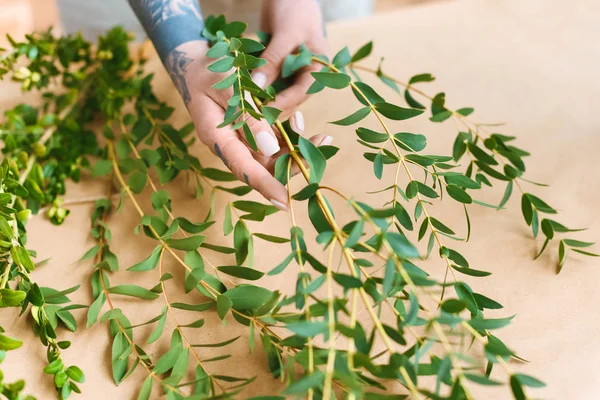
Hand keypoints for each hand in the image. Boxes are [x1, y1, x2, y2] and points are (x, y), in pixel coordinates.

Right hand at [176, 41, 332, 210]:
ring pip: (273, 157)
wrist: (196, 64)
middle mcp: (231, 145)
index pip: (244, 169)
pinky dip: (290, 136)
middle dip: (293, 164)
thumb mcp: (229, 86)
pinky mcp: (252, 131)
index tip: (285, 201)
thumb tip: (270, 149)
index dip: (265, 185)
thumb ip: (247, 116)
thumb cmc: (210, 70)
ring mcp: (242, 140)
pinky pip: (274, 142)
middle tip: (321, 146)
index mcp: (218, 138)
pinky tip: (301, 122)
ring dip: (297, 151)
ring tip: (324, 138)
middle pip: (264, 168)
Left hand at [253, 0, 329, 117]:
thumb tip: (258, 86)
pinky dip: (257, 86)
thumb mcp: (286, 35)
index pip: (301, 94)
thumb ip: (273, 60)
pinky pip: (268, 82)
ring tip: (244, 104)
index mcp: (318, 70)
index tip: (262, 112)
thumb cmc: (295, 11)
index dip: (282, 104)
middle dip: (270, 105)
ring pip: (278, 92)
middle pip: (290, 98)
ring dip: (262, 98)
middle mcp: (307, 75)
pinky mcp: (279, 69)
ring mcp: (293, 73)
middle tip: (249, 112)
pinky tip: (243, 91)